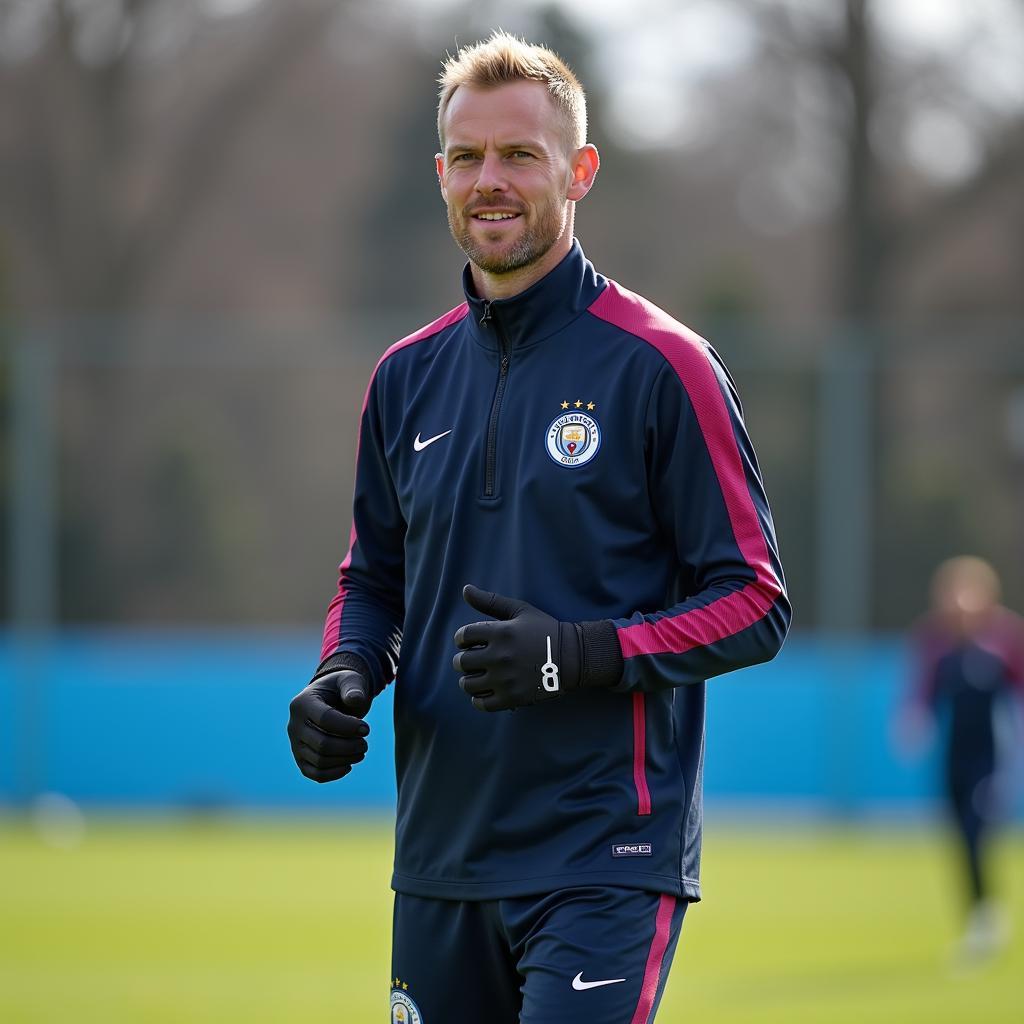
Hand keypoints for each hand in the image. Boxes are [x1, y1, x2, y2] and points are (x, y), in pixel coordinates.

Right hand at [288, 670, 370, 781]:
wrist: (331, 701)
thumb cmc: (341, 690)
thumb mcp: (349, 681)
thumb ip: (353, 687)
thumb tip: (355, 699)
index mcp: (302, 703)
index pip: (325, 719)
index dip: (349, 727)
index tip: (366, 729)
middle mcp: (294, 725)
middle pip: (322, 744)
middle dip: (349, 746)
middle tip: (365, 743)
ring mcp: (295, 744)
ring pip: (320, 761)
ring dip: (346, 760)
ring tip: (361, 751)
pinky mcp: (301, 759)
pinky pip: (314, 774)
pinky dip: (334, 774)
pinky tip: (349, 765)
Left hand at [453, 585, 582, 711]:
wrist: (572, 656)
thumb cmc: (544, 630)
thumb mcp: (519, 610)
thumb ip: (490, 601)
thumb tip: (465, 589)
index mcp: (501, 632)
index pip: (463, 636)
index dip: (461, 638)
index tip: (468, 641)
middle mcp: (500, 656)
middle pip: (462, 662)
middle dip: (462, 660)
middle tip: (471, 660)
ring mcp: (506, 679)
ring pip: (468, 684)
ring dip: (468, 680)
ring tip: (477, 676)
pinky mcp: (512, 698)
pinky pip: (482, 704)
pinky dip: (479, 699)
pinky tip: (486, 690)